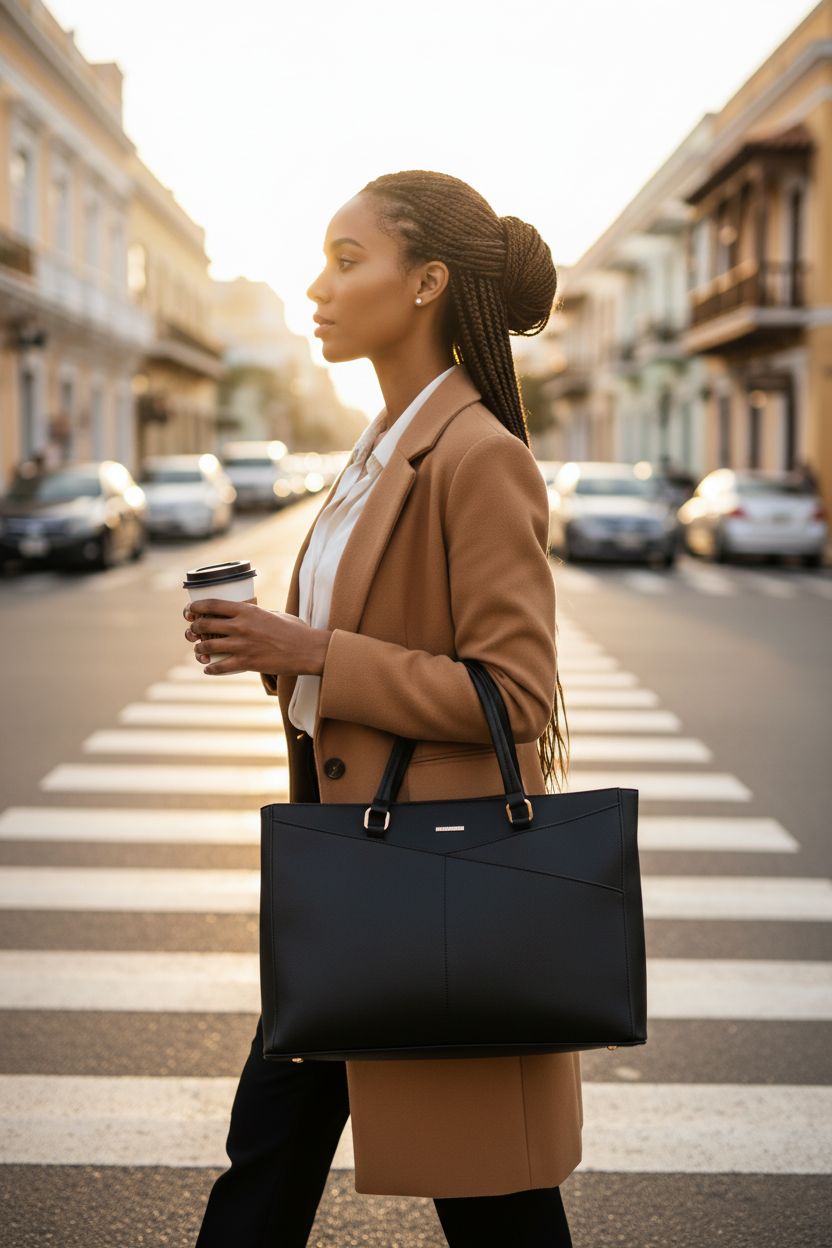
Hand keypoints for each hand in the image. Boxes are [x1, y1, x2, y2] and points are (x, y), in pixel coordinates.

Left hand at [182, 598, 331, 676]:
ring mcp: (243, 645)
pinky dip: (210, 668)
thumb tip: (248, 616)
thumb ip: (257, 614)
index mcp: (247, 610)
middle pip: (205, 625)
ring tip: (199, 651)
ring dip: (199, 649)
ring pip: (208, 646)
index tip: (190, 611)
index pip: (212, 604)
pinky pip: (220, 666)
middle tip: (192, 632)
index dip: (195, 607)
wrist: (308, 650)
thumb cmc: (295, 631)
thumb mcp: (274, 614)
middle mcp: (241, 626)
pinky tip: (208, 668)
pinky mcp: (247, 662)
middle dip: (194, 628)